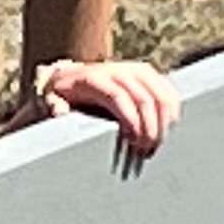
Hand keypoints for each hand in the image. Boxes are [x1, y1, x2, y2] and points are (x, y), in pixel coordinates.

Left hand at [31, 57, 178, 158]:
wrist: (72, 77)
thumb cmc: (63, 96)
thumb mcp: (52, 101)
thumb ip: (54, 107)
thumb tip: (59, 112)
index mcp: (95, 78)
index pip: (120, 97)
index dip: (131, 121)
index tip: (134, 143)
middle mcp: (118, 70)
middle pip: (144, 98)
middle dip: (149, 129)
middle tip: (145, 153)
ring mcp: (135, 70)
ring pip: (161, 95)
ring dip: (163, 124)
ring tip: (155, 146)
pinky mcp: (148, 74)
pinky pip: (167, 91)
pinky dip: (172, 112)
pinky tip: (168, 130)